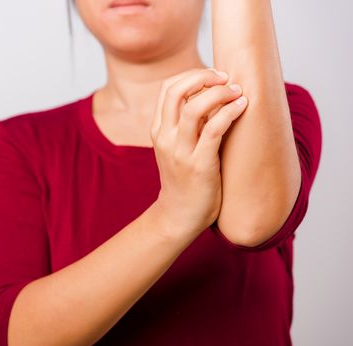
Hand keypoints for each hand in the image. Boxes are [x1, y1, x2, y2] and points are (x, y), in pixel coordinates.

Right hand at [150, 67, 247, 240]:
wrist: (180, 215)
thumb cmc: (185, 178)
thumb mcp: (177, 146)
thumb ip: (188, 123)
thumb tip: (214, 95)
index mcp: (159, 129)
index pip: (167, 88)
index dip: (191, 75)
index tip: (214, 76)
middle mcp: (165, 137)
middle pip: (176, 91)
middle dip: (203, 77)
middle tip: (225, 78)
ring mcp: (180, 152)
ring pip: (194, 108)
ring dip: (219, 93)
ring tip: (237, 91)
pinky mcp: (198, 165)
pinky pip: (213, 130)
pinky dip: (229, 113)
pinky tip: (242, 106)